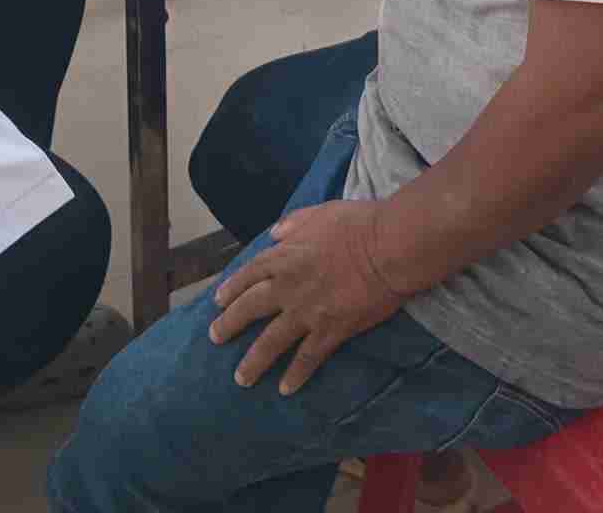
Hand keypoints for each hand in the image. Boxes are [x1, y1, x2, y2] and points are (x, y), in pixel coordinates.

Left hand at [209, 199, 404, 394]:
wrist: (388, 247)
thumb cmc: (357, 224)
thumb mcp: (318, 213)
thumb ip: (293, 224)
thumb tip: (274, 234)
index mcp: (283, 257)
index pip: (248, 275)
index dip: (231, 289)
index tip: (217, 302)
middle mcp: (287, 287)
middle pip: (249, 309)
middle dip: (228, 325)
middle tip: (215, 339)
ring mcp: (306, 312)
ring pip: (271, 342)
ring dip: (253, 362)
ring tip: (241, 379)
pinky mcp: (330, 330)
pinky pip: (307, 358)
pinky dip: (295, 374)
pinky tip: (286, 389)